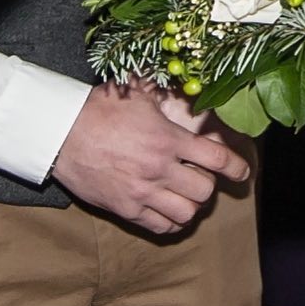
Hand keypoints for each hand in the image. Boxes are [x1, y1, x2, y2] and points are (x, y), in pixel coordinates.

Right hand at [52, 78, 249, 234]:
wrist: (62, 134)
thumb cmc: (100, 108)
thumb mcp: (138, 94)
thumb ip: (164, 94)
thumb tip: (185, 79)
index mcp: (167, 139)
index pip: (215, 158)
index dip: (235, 166)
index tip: (242, 171)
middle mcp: (159, 169)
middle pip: (204, 190)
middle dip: (209, 185)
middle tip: (203, 176)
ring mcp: (142, 192)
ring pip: (185, 213)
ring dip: (191, 205)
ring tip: (187, 194)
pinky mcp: (125, 209)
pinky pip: (160, 226)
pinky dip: (170, 222)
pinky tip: (169, 210)